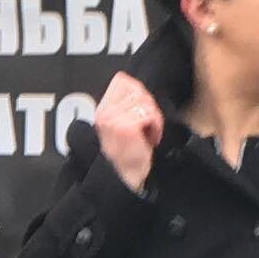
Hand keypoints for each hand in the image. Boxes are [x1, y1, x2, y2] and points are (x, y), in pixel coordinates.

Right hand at [92, 72, 163, 193]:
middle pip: (137, 91)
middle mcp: (104, 113)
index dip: (137, 92)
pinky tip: (150, 138)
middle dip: (148, 107)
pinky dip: (155, 126)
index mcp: (102, 109)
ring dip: (153, 118)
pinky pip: (149, 114)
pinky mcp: (124, 127)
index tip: (141, 111)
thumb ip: (126, 104)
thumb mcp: (122, 124)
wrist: (124, 176)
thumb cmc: (127, 153)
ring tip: (148, 133)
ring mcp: (113, 119)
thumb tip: (136, 86)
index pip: (122, 81)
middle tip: (148, 126)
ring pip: (145, 102)